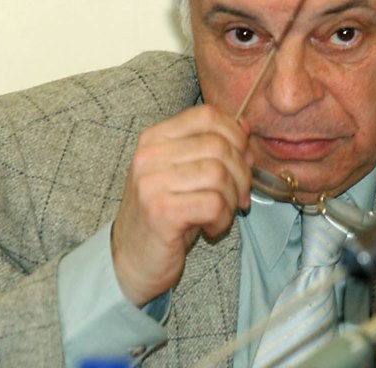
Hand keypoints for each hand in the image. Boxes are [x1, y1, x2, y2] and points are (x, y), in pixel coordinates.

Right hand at [111, 105, 253, 305]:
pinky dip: (223, 219)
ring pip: (219, 175)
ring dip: (232, 199)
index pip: (207, 115)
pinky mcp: (160, 212)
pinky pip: (214, 204)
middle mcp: (149, 156)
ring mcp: (151, 183)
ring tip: (222, 214)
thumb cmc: (165, 215)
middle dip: (242, 174)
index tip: (242, 160)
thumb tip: (245, 128)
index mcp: (155, 138)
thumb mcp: (187, 174)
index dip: (236, 135)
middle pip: (219, 146)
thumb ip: (212, 148)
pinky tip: (211, 228)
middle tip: (239, 197)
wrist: (130, 260)